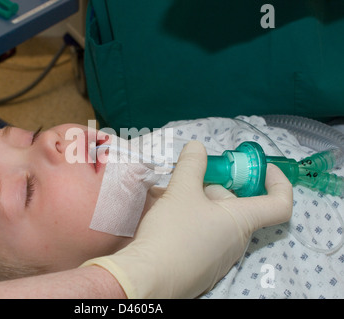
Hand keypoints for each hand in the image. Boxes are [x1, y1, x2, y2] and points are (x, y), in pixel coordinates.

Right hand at [82, 141, 292, 297]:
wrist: (147, 278)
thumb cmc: (172, 232)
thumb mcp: (181, 191)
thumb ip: (192, 164)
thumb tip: (197, 147)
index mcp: (241, 221)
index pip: (280, 203)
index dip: (277, 180)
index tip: (261, 167)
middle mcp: (236, 242)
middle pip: (235, 205)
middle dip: (214, 186)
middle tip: (188, 178)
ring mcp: (219, 257)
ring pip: (215, 219)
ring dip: (196, 202)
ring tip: (167, 196)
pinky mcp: (202, 267)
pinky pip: (203, 236)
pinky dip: (189, 221)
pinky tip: (164, 217)